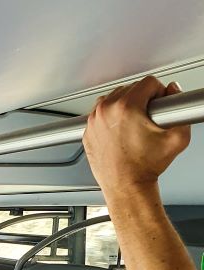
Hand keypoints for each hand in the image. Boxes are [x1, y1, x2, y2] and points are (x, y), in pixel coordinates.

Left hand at [83, 76, 190, 198]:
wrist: (126, 187)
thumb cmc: (145, 167)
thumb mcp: (177, 139)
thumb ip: (182, 111)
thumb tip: (173, 91)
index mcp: (125, 108)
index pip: (148, 83)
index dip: (158, 93)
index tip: (158, 105)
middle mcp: (106, 112)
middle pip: (129, 88)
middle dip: (141, 100)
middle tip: (146, 118)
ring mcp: (94, 122)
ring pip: (112, 99)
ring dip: (124, 106)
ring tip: (133, 123)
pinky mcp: (87, 132)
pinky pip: (99, 115)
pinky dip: (109, 119)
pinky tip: (119, 130)